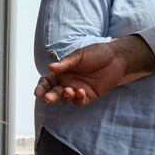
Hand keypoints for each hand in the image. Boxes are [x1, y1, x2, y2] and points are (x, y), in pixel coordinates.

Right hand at [34, 37, 154, 105]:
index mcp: (62, 72)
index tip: (38, 93)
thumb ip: (66, 63)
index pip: (48, 82)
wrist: (116, 57)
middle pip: (54, 93)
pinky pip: (79, 101)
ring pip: (66, 99)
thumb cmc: (97, 53)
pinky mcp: (88, 96)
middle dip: (50, 96)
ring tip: (69, 90)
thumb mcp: (80, 55)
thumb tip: (50, 67)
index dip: (42, 87)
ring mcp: (77, 90)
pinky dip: (78, 98)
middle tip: (48, 98)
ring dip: (65, 96)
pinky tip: (81, 92)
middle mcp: (68, 82)